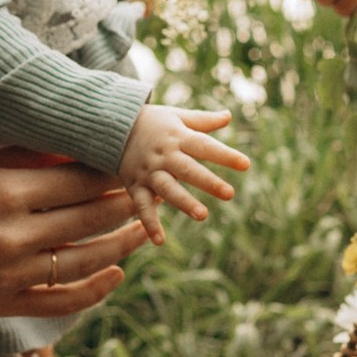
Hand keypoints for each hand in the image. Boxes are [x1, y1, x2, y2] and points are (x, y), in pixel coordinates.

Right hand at [0, 148, 151, 340]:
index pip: (80, 181)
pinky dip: (96, 289)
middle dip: (127, 204)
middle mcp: (11, 234)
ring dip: (122, 245)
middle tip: (152, 192)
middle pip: (90, 218)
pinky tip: (117, 272)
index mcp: (5, 192)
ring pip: (86, 260)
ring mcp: (10, 273)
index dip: (114, 174)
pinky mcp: (6, 301)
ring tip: (144, 231)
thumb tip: (83, 145)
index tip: (135, 165)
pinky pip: (63, 300)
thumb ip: (30, 156)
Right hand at [115, 106, 251, 243]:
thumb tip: (229, 116)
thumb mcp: (176, 116)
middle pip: (188, 169)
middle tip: (230, 194)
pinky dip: (149, 223)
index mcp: (178, 137)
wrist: (110, 124)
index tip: (246, 164)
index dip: (225, 155)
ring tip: (202, 215)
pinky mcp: (135, 186)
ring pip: (167, 188)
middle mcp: (164, 156)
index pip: (204, 146)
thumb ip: (203, 120)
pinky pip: (142, 206)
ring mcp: (148, 172)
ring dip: (184, 202)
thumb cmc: (151, 121)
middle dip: (208, 181)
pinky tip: (160, 241)